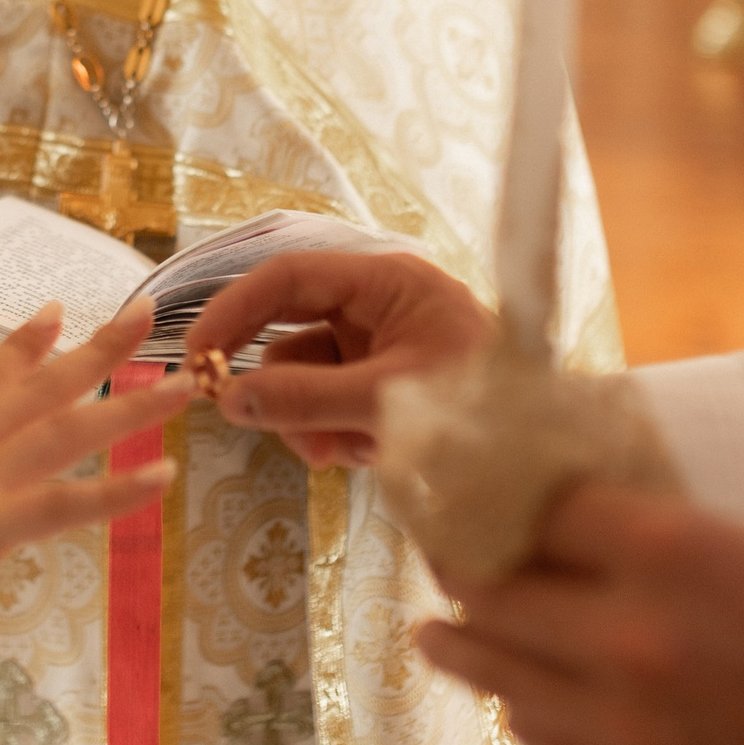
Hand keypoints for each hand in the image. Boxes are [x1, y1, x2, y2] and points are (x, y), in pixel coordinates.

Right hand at [0, 300, 183, 610]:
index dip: (25, 346)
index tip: (55, 313)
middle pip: (44, 386)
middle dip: (99, 348)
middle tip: (147, 313)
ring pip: (74, 430)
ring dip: (134, 405)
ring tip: (185, 383)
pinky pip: (70, 504)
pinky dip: (120, 492)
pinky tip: (164, 476)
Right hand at [182, 249, 493, 465]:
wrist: (546, 466)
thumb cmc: (482, 411)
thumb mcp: (387, 401)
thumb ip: (306, 399)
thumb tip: (229, 400)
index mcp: (387, 282)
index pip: (288, 277)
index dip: (234, 310)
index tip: (197, 356)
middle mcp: (379, 306)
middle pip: (290, 327)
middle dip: (273, 378)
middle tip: (232, 411)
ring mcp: (380, 348)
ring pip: (306, 375)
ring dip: (307, 419)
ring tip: (338, 453)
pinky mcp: (384, 388)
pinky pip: (330, 402)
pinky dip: (333, 432)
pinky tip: (360, 456)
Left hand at [418, 481, 743, 744]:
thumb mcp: (740, 547)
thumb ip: (638, 539)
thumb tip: (543, 530)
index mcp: (665, 546)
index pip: (530, 508)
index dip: (488, 501)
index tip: (460, 499)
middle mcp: (628, 631)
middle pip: (490, 591)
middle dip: (455, 573)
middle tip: (434, 563)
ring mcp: (625, 721)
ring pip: (498, 676)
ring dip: (464, 650)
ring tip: (437, 637)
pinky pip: (544, 741)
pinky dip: (525, 712)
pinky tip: (518, 700)